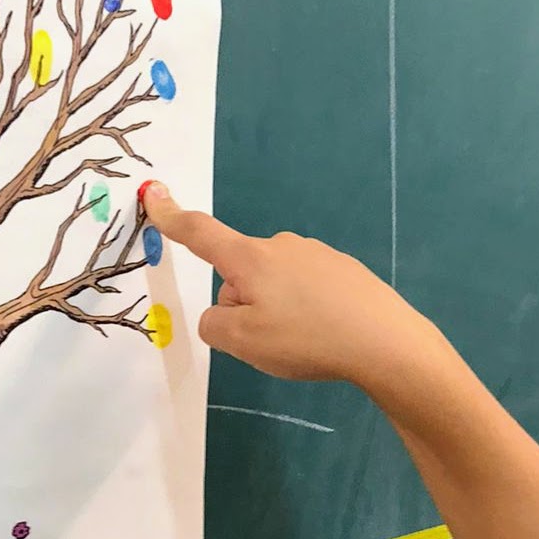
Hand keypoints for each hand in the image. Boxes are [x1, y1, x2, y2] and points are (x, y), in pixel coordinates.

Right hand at [141, 182, 441, 394]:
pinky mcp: (344, 270)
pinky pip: (308, 292)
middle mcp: (281, 246)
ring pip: (275, 285)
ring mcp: (316, 255)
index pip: (201, 234)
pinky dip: (308, 313)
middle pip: (241, 273)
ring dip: (278, 311)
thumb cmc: (306, 338)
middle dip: (245, 304)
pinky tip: (329, 335)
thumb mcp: (243, 342)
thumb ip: (215, 324)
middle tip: (272, 340)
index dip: (172, 218)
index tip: (153, 195)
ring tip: (306, 342)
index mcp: (250, 258)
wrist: (384, 340)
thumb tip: (222, 311)